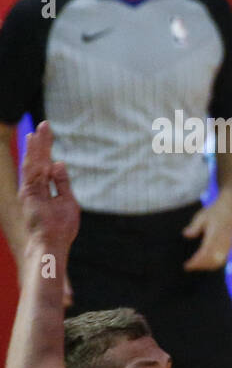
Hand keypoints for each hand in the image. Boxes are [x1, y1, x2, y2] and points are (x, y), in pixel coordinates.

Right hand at [17, 122, 77, 256]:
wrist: (51, 243)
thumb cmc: (60, 227)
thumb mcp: (67, 201)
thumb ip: (62, 183)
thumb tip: (59, 163)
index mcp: (44, 189)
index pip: (46, 165)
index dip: (47, 149)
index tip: (48, 134)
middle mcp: (35, 186)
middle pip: (39, 160)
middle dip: (42, 142)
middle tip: (45, 124)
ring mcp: (31, 189)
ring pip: (34, 161)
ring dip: (37, 145)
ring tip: (39, 129)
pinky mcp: (28, 192)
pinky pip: (30, 169)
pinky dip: (31, 155)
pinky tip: (32, 142)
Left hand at [181, 194, 231, 271]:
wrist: (230, 208)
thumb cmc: (214, 212)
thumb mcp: (202, 216)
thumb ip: (194, 227)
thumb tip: (186, 235)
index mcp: (215, 234)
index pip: (205, 253)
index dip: (196, 261)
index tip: (187, 265)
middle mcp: (223, 242)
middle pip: (211, 260)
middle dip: (200, 266)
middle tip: (189, 267)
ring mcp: (227, 245)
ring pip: (218, 261)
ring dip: (207, 266)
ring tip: (197, 266)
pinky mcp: (229, 246)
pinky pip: (222, 259)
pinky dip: (214, 264)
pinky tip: (206, 263)